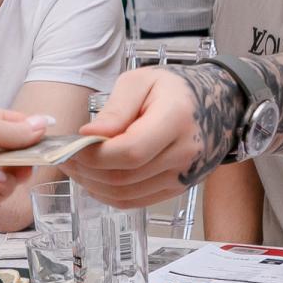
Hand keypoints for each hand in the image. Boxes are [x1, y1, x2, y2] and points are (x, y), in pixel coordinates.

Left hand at [0, 102, 46, 214]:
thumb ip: (16, 131)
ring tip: (15, 168)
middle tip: (38, 155)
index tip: (49, 134)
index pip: (11, 123)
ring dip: (17, 170)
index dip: (30, 129)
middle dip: (27, 153)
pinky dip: (3, 185)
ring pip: (10, 172)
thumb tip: (43, 124)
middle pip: (13, 150)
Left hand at [63, 66, 243, 205]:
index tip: (72, 146)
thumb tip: (89, 135)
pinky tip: (95, 179)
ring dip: (93, 185)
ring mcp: (182, 176)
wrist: (217, 104)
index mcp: (176, 120)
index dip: (95, 155)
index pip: (130, 151)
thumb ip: (115, 109)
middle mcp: (184, 153)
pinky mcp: (177, 189)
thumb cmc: (175, 89)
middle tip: (65, 157)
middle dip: (87, 171)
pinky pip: (135, 201)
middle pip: (124, 177)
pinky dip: (109, 194)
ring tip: (77, 167)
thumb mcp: (141, 81)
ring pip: (126, 194)